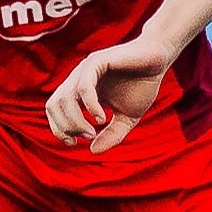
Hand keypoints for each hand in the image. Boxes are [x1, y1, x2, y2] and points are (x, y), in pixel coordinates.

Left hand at [47, 34, 173, 151]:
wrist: (158, 60)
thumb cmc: (142, 85)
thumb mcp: (127, 118)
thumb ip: (111, 135)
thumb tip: (93, 151)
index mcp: (80, 91)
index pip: (55, 111)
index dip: (59, 130)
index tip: (76, 143)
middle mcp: (78, 79)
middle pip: (54, 106)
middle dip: (66, 127)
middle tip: (88, 136)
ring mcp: (85, 69)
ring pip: (64, 98)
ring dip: (75, 121)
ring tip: (93, 131)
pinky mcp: (97, 61)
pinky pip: (83, 86)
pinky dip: (89, 105)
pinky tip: (101, 118)